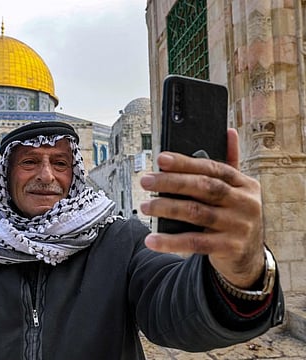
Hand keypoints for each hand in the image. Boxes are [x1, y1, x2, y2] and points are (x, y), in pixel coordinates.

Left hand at [140, 129, 264, 288]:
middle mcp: (245, 203)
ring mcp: (238, 226)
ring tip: (145, 206)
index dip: (186, 162)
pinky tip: (152, 239)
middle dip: (172, 182)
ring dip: (167, 208)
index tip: (161, 159)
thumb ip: (230, 163)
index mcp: (245, 184)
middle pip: (204, 187)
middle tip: (146, 181)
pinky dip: (171, 241)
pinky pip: (195, 243)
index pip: (213, 168)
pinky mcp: (229, 247)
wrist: (249, 255)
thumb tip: (228, 132)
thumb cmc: (235, 215)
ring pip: (196, 213)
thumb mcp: (238, 190)